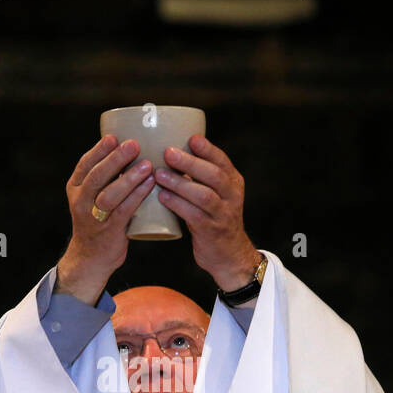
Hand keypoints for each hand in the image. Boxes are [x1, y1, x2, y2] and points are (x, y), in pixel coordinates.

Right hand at [56, 135, 155, 304]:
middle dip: (115, 159)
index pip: (84, 164)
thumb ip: (107, 177)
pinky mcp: (109, 231)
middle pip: (96, 176)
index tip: (114, 136)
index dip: (99, 150)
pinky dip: (137, 196)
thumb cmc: (100, 220)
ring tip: (147, 165)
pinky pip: (124, 211)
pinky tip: (149, 185)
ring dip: (129, 178)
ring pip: (109, 194)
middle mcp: (81, 202)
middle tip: (133, 144)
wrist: (92, 258)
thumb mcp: (94, 197)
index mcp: (75, 188)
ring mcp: (93, 218)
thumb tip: (135, 149)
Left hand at [154, 134, 258, 290]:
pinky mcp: (211, 231)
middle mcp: (232, 196)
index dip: (207, 149)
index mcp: (233, 182)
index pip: (222, 161)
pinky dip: (177, 204)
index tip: (190, 138)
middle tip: (168, 152)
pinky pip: (194, 215)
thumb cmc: (214, 218)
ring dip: (180, 184)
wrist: (228, 255)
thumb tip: (169, 151)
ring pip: (204, 195)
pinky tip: (162, 197)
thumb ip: (201, 176)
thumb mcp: (216, 194)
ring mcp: (223, 215)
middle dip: (190, 163)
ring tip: (159, 175)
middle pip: (214, 175)